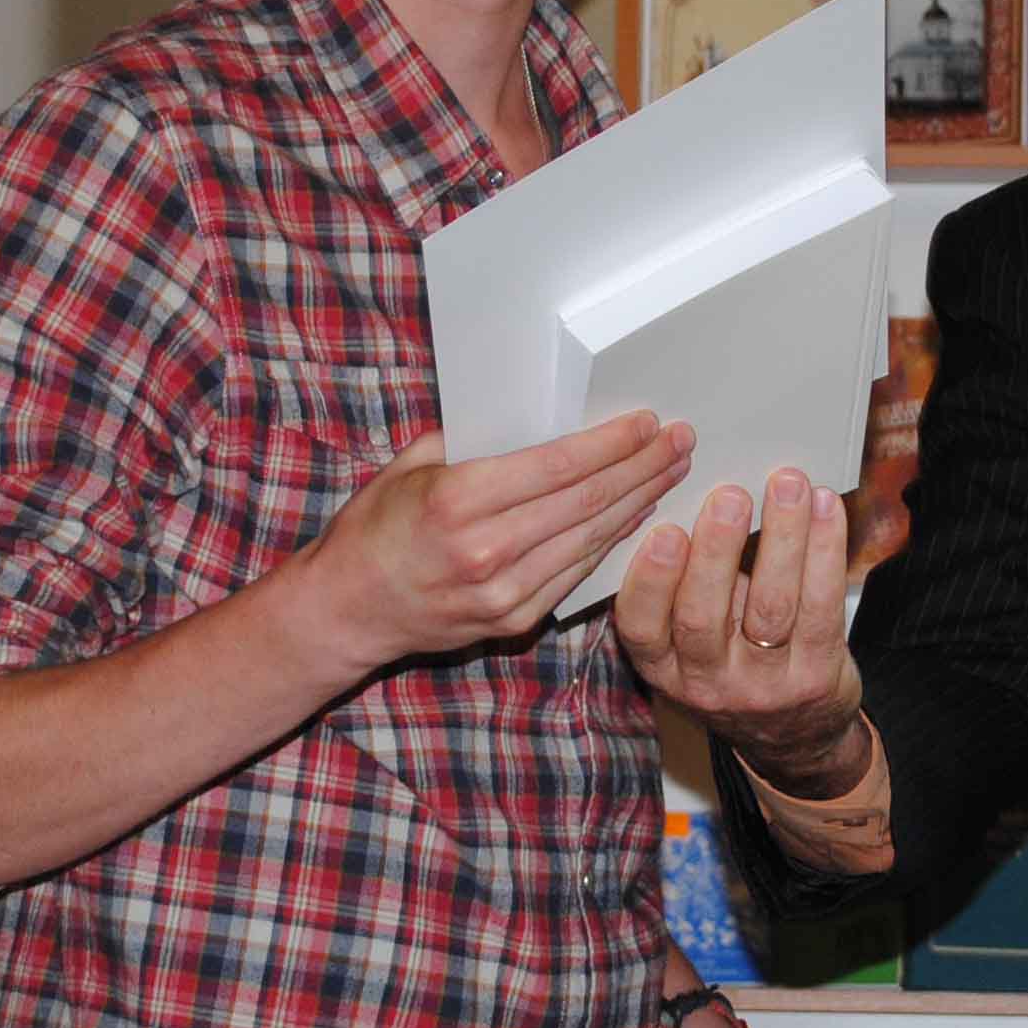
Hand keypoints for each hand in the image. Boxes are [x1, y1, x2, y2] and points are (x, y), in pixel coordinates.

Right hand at [302, 413, 693, 672]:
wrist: (346, 611)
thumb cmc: (374, 528)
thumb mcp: (409, 465)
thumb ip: (470, 438)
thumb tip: (533, 408)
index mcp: (458, 500)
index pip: (558, 465)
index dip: (612, 443)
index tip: (648, 422)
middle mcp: (486, 549)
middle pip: (587, 500)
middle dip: (643, 467)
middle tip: (681, 441)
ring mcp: (505, 592)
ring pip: (592, 538)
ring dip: (641, 501)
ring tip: (672, 471)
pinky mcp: (515, 619)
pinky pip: (579, 573)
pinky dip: (613, 540)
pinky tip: (639, 514)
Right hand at [615, 470, 865, 788]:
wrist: (795, 738)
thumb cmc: (736, 665)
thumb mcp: (693, 645)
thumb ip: (690, 586)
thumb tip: (703, 496)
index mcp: (664, 667)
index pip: (641, 629)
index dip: (649, 581)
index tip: (665, 531)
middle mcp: (708, 683)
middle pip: (703, 617)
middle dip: (716, 550)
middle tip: (729, 496)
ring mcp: (764, 684)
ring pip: (771, 606)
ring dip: (781, 537)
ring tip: (786, 485)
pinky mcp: (815, 676)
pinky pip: (821, 606)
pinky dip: (825, 550)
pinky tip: (825, 508)